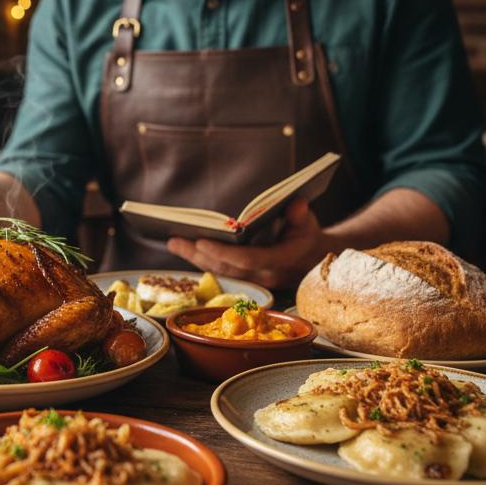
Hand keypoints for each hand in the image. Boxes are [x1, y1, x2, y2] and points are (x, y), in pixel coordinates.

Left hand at [165, 199, 332, 288]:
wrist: (312, 259)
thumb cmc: (306, 234)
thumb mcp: (307, 222)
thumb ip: (301, 214)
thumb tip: (297, 204)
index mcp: (281, 259)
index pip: (249, 260)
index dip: (224, 253)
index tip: (201, 241)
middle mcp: (265, 275)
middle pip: (227, 268)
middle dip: (198, 255)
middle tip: (174, 240)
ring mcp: (255, 281)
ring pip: (221, 272)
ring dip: (195, 259)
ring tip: (173, 242)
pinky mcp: (247, 280)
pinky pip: (221, 273)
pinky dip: (202, 261)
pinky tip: (185, 249)